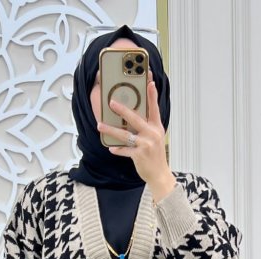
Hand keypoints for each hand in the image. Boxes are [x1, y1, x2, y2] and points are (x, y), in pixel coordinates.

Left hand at [97, 69, 175, 201]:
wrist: (160, 175)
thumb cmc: (155, 155)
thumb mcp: (155, 137)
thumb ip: (145, 125)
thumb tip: (129, 114)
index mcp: (157, 127)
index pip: (154, 108)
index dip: (152, 94)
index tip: (150, 81)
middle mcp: (153, 134)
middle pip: (136, 119)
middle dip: (123, 110)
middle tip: (111, 102)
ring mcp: (147, 145)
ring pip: (126, 135)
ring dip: (111, 130)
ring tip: (100, 125)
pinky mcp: (140, 156)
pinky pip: (125, 150)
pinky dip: (118, 149)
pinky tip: (111, 148)